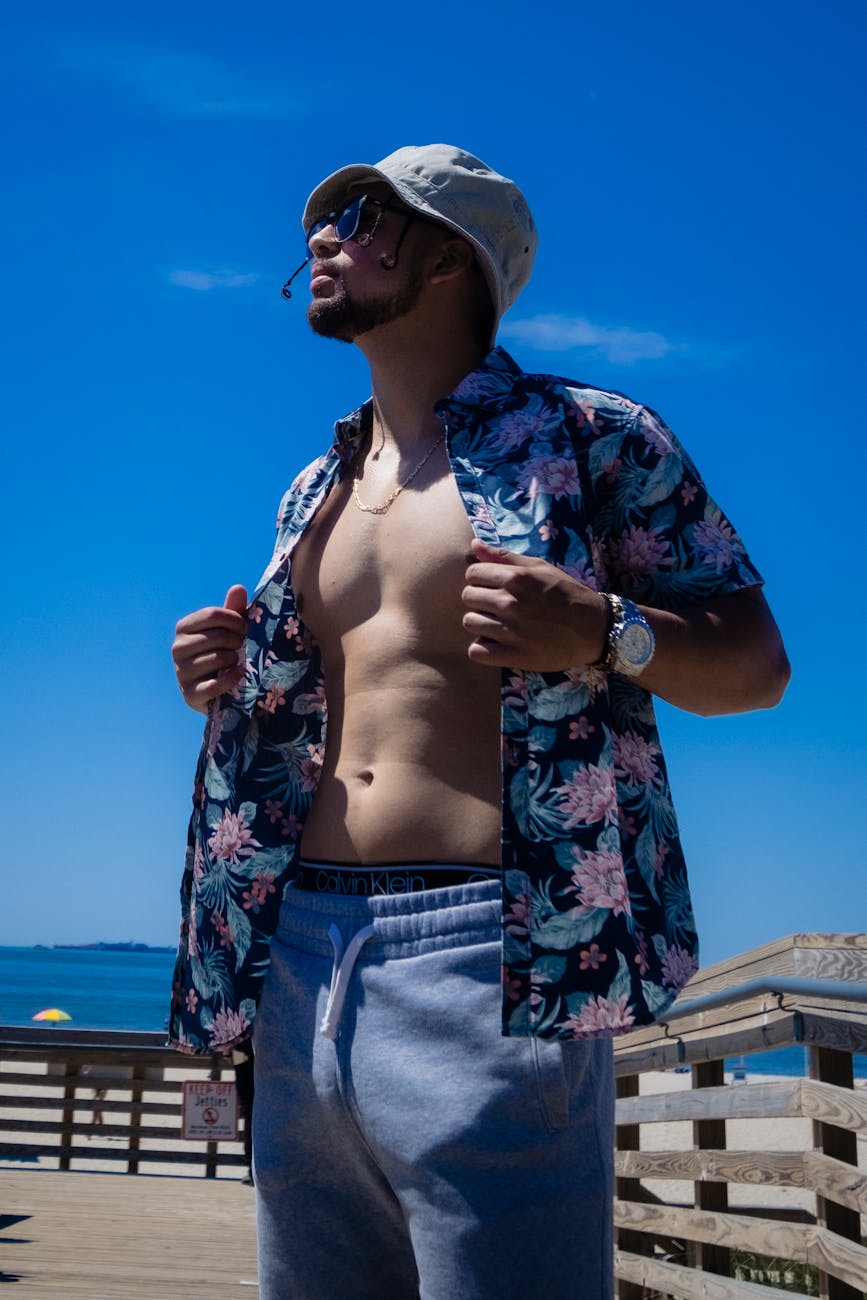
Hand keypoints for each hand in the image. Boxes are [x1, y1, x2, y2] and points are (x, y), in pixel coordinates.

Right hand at [172, 585, 247, 713]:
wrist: (216, 689)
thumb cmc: (222, 652)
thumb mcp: (228, 630)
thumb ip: (233, 610)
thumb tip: (238, 587)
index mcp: (184, 628)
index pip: (212, 615)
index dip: (235, 620)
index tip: (245, 628)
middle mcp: (177, 648)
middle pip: (217, 636)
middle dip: (237, 641)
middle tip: (242, 646)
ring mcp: (181, 672)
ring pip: (218, 658)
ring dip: (235, 660)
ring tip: (236, 661)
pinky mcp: (190, 694)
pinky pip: (216, 684)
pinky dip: (232, 679)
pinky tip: (238, 675)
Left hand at [462, 539, 607, 670]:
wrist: (593, 629)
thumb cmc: (566, 594)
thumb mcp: (540, 568)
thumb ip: (504, 556)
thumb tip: (474, 545)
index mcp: (516, 578)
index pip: (472, 574)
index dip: (480, 579)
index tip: (492, 586)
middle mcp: (510, 603)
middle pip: (468, 597)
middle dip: (480, 599)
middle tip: (497, 606)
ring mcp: (510, 631)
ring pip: (469, 623)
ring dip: (480, 623)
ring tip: (498, 624)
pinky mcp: (513, 655)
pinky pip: (476, 651)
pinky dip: (483, 648)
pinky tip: (496, 644)